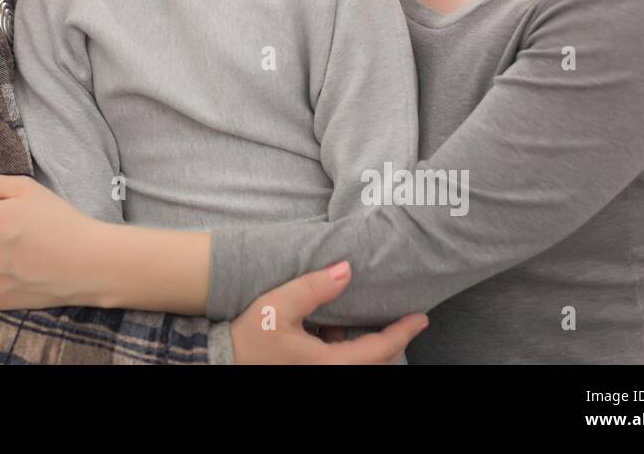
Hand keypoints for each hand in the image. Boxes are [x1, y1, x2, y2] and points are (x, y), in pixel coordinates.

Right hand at [230, 261, 427, 363]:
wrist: (222, 361)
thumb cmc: (250, 338)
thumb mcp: (278, 306)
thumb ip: (314, 287)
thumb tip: (347, 269)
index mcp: (331, 364)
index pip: (381, 349)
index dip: (403, 331)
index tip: (421, 316)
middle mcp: (332, 375)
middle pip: (376, 361)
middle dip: (392, 339)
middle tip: (405, 317)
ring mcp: (321, 374)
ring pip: (360, 362)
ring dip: (369, 344)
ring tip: (372, 316)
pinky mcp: (310, 371)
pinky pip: (342, 362)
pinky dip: (348, 346)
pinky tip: (338, 327)